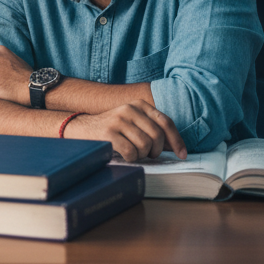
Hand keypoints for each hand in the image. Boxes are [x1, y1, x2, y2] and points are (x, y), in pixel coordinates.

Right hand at [65, 103, 186, 162]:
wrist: (81, 128)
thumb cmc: (112, 129)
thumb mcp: (133, 122)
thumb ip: (152, 128)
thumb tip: (176, 146)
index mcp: (138, 105)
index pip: (165, 122)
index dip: (176, 140)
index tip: (182, 154)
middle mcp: (129, 109)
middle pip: (157, 135)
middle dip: (156, 150)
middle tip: (149, 154)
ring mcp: (117, 120)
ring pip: (145, 145)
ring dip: (142, 155)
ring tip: (133, 153)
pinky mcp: (108, 133)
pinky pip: (131, 152)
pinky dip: (131, 158)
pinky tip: (124, 155)